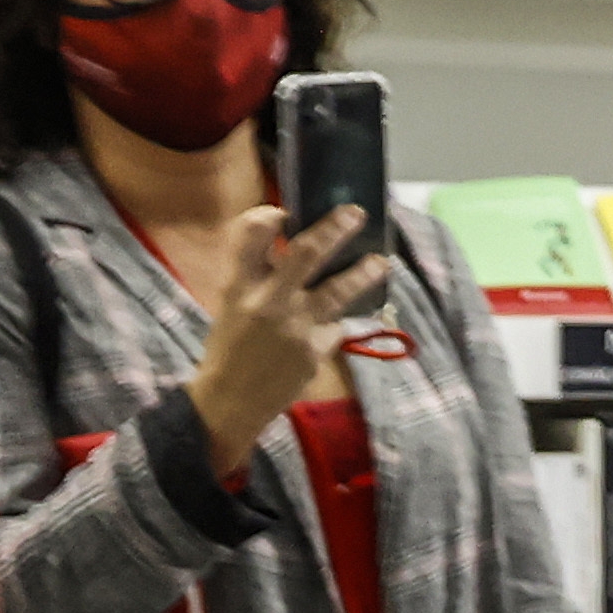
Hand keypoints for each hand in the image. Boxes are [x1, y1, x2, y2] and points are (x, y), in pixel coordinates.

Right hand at [183, 204, 388, 455]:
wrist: (231, 400)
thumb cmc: (230, 348)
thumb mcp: (232, 305)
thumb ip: (256, 277)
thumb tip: (288, 245)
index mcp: (238, 286)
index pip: (250, 237)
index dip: (267, 217)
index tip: (284, 212)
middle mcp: (268, 301)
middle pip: (306, 253)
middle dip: (334, 229)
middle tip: (356, 213)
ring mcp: (295, 327)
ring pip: (338, 291)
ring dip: (363, 273)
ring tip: (381, 262)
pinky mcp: (315, 351)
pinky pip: (335, 327)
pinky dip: (336, 322)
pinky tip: (338, 320)